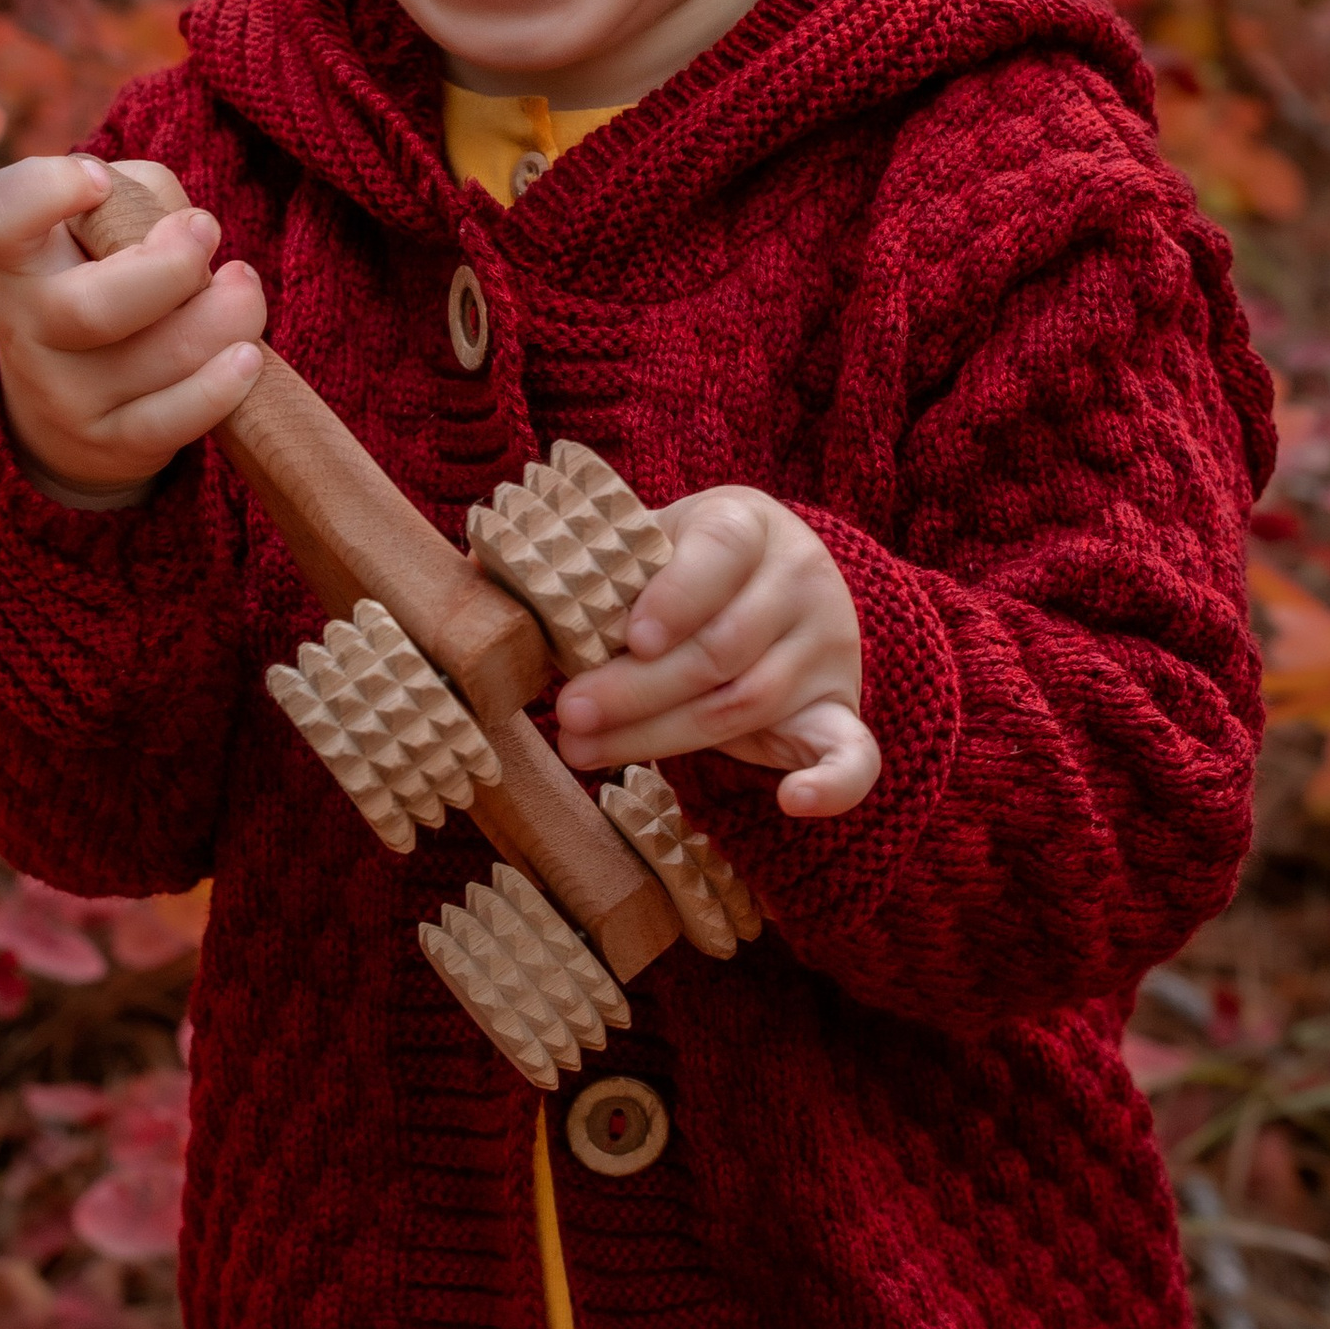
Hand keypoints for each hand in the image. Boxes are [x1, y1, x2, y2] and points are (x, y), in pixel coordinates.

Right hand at [0, 154, 265, 497]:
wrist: (62, 405)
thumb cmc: (98, 276)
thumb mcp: (98, 222)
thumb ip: (139, 195)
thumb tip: (190, 229)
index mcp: (16, 255)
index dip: (46, 190)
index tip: (96, 181)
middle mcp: (27, 325)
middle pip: (99, 307)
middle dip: (175, 268)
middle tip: (206, 232)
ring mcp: (65, 392)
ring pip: (160, 357)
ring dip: (226, 315)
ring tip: (241, 289)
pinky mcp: (110, 442)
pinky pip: (175, 419)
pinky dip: (223, 386)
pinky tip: (247, 356)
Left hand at [552, 486, 882, 819]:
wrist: (779, 580)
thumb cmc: (685, 568)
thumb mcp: (649, 542)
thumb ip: (581, 559)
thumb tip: (474, 566)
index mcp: (747, 526)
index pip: (719, 555)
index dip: (676, 597)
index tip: (631, 636)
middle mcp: (800, 581)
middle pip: (722, 648)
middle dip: (637, 689)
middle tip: (569, 713)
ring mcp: (827, 649)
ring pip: (749, 704)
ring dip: (663, 738)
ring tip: (586, 751)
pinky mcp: (840, 709)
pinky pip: (855, 754)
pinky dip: (832, 784)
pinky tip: (793, 802)